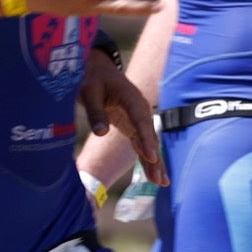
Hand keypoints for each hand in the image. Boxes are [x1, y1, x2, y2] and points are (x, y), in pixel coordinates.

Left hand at [77, 50, 167, 184]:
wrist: (98, 69)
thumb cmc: (92, 78)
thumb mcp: (89, 91)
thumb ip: (95, 111)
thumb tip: (101, 133)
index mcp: (130, 97)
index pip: (140, 120)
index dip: (146, 139)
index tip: (151, 157)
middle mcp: (139, 109)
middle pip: (149, 135)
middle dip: (155, 157)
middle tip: (160, 179)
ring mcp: (138, 118)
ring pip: (148, 142)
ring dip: (155, 162)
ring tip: (162, 183)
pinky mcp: (133, 125)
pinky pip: (142, 143)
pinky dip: (147, 159)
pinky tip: (154, 176)